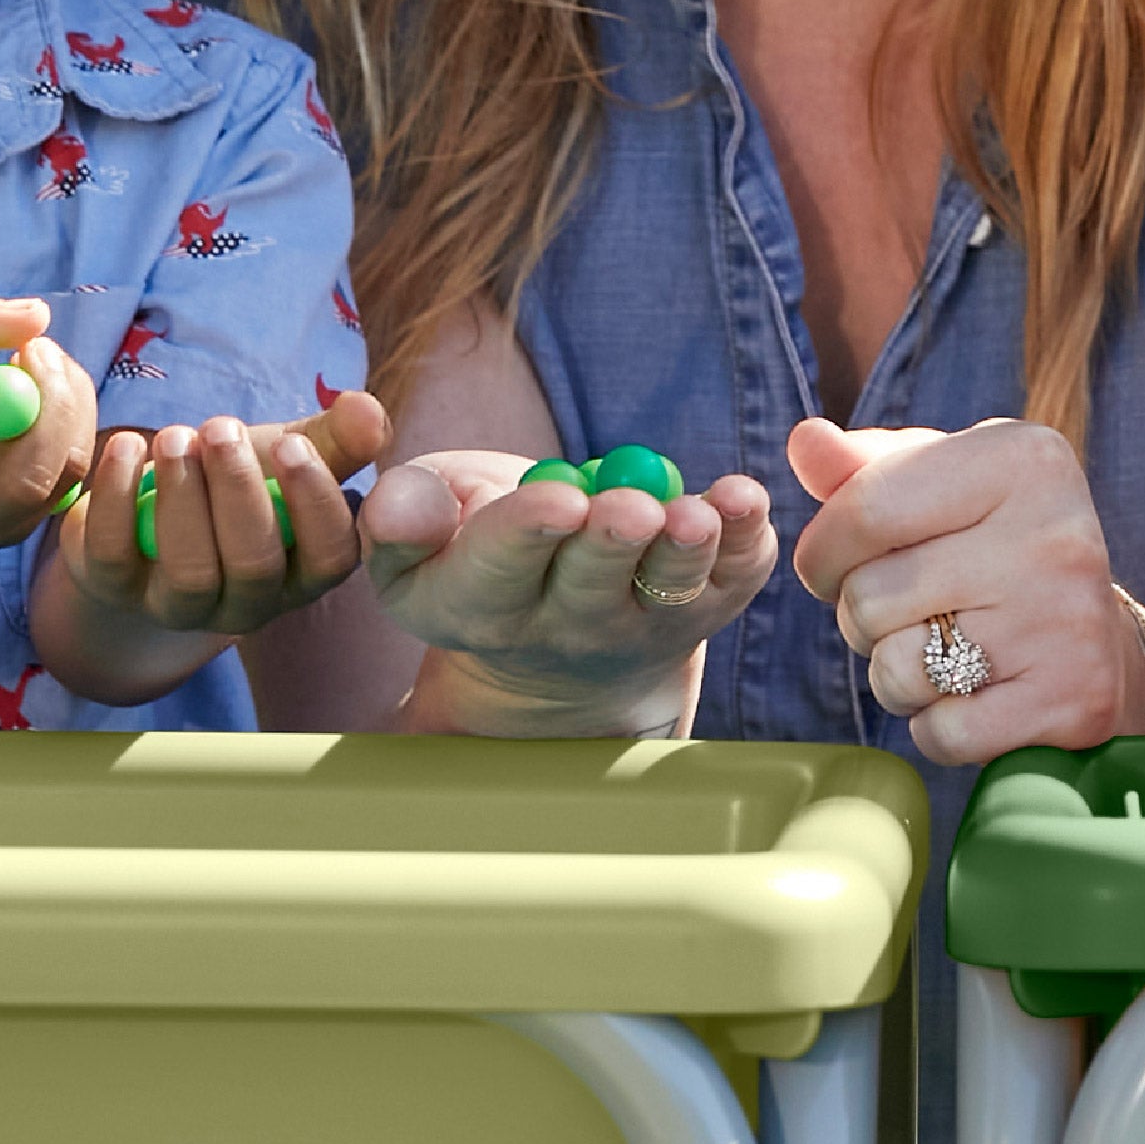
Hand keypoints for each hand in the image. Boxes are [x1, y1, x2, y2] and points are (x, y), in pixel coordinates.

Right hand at [0, 292, 99, 582]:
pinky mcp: (13, 532)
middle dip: (47, 407)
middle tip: (36, 347)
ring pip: (56, 480)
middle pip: (16, 485)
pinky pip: (67, 478)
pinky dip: (68, 425)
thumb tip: (37, 315)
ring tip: (34, 362)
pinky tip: (37, 396)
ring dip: (66, 408)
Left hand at [51, 392, 390, 647]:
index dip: (315, 504)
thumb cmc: (235, 486)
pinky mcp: (114, 589)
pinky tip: (126, 446)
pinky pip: (112, 556)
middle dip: (239, 490)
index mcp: (301, 572)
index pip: (329, 557)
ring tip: (175, 436)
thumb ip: (334, 437)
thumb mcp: (285, 458)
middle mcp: (247, 604)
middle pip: (254, 565)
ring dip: (182, 496)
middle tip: (220, 427)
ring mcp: (177, 606)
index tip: (290, 445)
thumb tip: (368, 411)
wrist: (149, 519)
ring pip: (189, 572)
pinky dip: (115, 496)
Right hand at [359, 450, 775, 736]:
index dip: (526, 534)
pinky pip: (733, 579)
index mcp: (478, 605)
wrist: (550, 641)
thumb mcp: (418, 538)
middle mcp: (563, 629)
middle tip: (630, 508)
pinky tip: (746, 502)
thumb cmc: (475, 554)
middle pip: (591, 585)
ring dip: (686, 550)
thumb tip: (397, 507)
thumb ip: (405, 514)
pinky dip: (747, 540)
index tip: (555, 502)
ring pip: (667, 590)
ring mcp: (641, 624)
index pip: (498, 571)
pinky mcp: (704, 607)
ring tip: (696, 516)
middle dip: (612, 540)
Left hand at [789, 416, 1144, 763]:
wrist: (1101, 643)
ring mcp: (1067, 622)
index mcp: (1021, 458)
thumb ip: (864, 466)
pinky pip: (941, 733)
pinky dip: (936, 726)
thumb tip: (805, 441)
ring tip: (935, 651)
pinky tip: (972, 696)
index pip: (865, 509)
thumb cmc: (995, 546)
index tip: (829, 567)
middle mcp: (1054, 532)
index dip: (822, 551)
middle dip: (861, 617)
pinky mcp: (1072, 703)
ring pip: (897, 670)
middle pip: (870, 596)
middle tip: (904, 613)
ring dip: (893, 674)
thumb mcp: (941, 484)